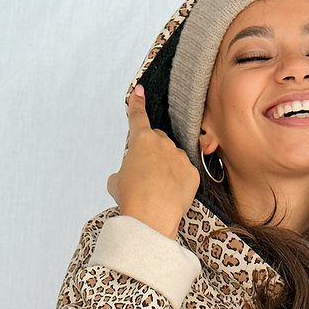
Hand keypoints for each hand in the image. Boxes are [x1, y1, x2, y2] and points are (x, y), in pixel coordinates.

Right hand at [106, 84, 200, 238]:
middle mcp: (163, 143)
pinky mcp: (193, 174)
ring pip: (172, 158)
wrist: (151, 218)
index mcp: (141, 140)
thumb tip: (127, 176)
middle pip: (157, 141)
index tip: (139, 91)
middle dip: (152, 153)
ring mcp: (180, 157)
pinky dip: (178, 183)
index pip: (137, 116)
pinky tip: (170, 195)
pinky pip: (185, 174)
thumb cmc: (132, 199)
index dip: (137, 103)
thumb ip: (123, 171)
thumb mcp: (116, 182)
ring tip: (157, 191)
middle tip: (144, 176)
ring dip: (166, 169)